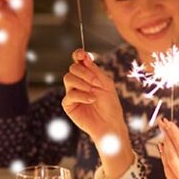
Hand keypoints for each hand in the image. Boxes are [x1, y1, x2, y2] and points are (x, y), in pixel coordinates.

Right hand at [62, 50, 133, 178]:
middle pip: (72, 68)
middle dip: (84, 73)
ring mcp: (72, 93)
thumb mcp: (106, 84)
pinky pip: (69, 95)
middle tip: (96, 82)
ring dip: (82, 84)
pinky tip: (91, 100)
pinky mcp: (68, 105)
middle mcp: (78, 83)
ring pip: (68, 79)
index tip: (81, 54)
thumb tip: (83, 56)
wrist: (110, 124)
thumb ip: (94, 70)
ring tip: (94, 93)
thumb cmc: (110, 105)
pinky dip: (81, 95)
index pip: (78, 61)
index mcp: (88, 76)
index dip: (78, 55)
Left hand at [158, 117, 178, 178]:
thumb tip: (177, 137)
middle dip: (167, 141)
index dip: (175, 136)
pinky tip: (167, 152)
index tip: (170, 125)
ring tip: (165, 137)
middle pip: (173, 160)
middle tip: (164, 127)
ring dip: (165, 151)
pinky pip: (169, 177)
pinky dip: (167, 163)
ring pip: (168, 168)